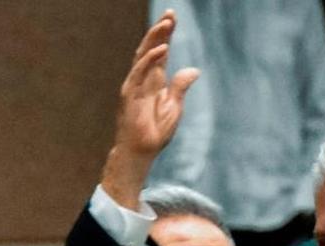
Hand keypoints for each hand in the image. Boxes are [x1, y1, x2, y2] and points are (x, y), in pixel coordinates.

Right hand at [101, 10, 200, 207]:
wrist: (142, 151)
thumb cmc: (156, 132)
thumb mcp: (174, 107)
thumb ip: (180, 87)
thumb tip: (194, 70)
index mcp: (155, 80)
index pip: (160, 51)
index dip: (165, 35)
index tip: (172, 18)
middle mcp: (143, 78)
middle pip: (151, 48)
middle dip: (160, 30)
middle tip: (170, 14)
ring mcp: (135, 84)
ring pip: (144, 55)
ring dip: (155, 39)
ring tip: (167, 24)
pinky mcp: (131, 94)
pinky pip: (140, 72)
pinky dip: (151, 60)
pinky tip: (162, 49)